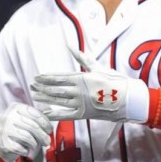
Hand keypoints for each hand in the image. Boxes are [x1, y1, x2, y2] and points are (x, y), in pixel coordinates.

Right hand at [0, 102, 52, 161]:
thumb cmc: (17, 131)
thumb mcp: (24, 119)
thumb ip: (36, 118)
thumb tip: (51, 122)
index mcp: (15, 107)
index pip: (34, 113)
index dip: (44, 122)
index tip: (49, 129)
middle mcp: (8, 116)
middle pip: (32, 126)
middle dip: (42, 135)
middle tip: (47, 141)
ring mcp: (4, 129)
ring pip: (28, 137)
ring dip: (35, 143)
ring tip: (35, 145)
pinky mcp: (2, 143)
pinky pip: (21, 148)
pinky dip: (26, 151)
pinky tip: (24, 149)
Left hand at [31, 47, 148, 121]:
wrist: (128, 100)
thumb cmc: (114, 81)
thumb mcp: (98, 67)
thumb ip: (82, 58)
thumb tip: (70, 46)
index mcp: (82, 79)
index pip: (59, 78)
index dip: (46, 78)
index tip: (37, 77)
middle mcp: (79, 91)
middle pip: (56, 89)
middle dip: (42, 87)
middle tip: (32, 85)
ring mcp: (81, 104)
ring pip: (58, 101)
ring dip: (45, 98)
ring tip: (35, 96)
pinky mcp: (84, 114)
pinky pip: (66, 115)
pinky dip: (54, 114)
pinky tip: (44, 112)